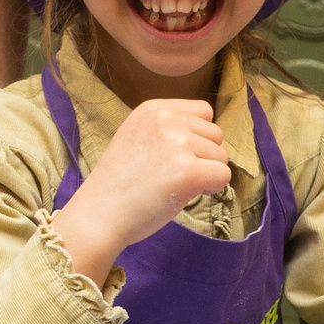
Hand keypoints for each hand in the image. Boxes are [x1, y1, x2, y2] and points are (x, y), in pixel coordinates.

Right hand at [54, 99, 230, 282]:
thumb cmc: (119, 185)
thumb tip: (208, 138)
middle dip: (203, 157)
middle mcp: (166, 119)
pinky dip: (211, 189)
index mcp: (153, 109)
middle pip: (216, 134)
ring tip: (173, 185)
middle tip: (172, 175)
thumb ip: (168, 130)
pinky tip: (184, 194)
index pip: (204, 111)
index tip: (175, 157)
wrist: (99, 215)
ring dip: (205, 174)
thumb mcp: (136, 137)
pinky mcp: (188, 171)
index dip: (198, 137)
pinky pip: (223, 176)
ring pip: (221, 156)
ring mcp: (178, 144)